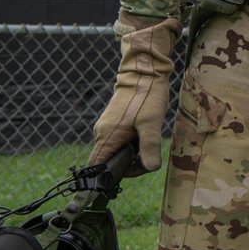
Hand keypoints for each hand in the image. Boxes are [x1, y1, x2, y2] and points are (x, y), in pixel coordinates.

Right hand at [90, 16, 178, 174]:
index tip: (130, 174)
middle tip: (148, 159)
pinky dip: (130, 144)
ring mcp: (107, 127)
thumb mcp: (151, 123)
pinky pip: (118, 141)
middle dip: (127, 166)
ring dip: (130, 154)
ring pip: (114, 151)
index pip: (97, 168)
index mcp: (106, 137)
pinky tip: (144, 136)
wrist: (144, 72)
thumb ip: (149, 147)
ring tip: (148, 145)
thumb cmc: (147, 97)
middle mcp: (102, 133)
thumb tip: (150, 168)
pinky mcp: (114, 122)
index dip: (110, 177)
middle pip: (108, 162)